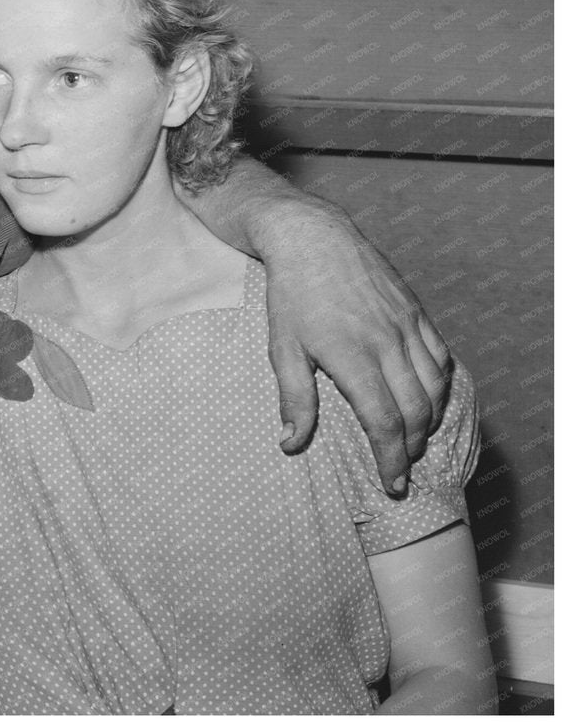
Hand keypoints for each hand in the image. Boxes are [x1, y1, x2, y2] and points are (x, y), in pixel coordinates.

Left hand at [264, 205, 452, 494]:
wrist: (312, 239)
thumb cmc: (290, 295)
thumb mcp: (281, 348)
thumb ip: (294, 399)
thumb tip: (292, 445)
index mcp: (351, 355)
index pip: (383, 421)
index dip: (390, 458)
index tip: (391, 483)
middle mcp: (385, 342)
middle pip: (416, 410)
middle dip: (412, 448)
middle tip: (401, 469)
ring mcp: (405, 324)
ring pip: (435, 386)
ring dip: (430, 421)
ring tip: (415, 441)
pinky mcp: (416, 311)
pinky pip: (440, 357)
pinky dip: (441, 387)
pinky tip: (429, 401)